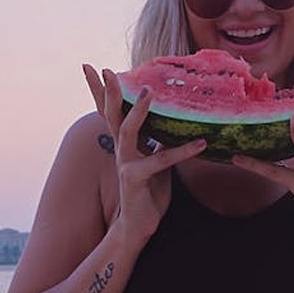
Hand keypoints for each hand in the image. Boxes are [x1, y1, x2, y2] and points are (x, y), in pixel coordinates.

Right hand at [83, 64, 205, 241]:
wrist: (138, 225)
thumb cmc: (149, 192)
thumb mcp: (157, 161)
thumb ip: (159, 141)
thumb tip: (173, 123)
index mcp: (126, 142)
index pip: (110, 112)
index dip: (100, 91)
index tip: (93, 67)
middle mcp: (122, 149)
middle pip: (111, 114)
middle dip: (108, 91)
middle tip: (108, 70)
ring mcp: (126, 163)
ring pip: (128, 131)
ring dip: (138, 110)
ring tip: (150, 91)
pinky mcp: (136, 179)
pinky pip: (159, 161)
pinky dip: (182, 151)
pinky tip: (200, 143)